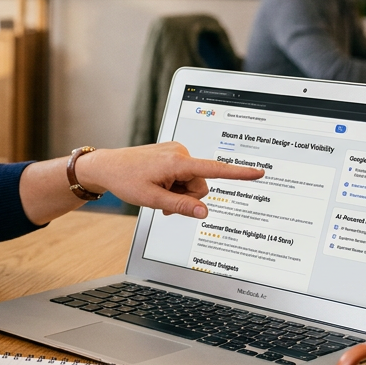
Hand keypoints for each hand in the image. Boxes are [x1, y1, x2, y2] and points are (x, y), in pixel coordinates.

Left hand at [76, 143, 263, 218]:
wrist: (107, 166)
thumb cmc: (126, 180)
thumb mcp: (153, 199)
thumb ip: (180, 206)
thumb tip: (204, 212)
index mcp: (178, 161)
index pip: (214, 170)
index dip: (238, 173)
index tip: (258, 173)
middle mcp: (180, 153)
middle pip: (201, 184)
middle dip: (187, 197)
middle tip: (163, 201)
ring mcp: (176, 152)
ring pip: (192, 182)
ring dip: (179, 192)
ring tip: (158, 193)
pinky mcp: (173, 154)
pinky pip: (184, 175)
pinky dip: (175, 184)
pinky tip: (159, 185)